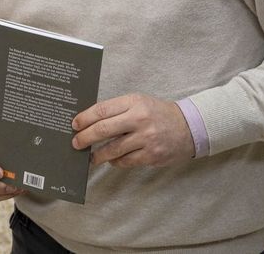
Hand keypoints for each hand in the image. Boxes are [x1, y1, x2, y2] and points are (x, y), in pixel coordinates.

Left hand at [71, 93, 193, 168]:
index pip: (102, 110)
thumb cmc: (157, 114)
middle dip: (85, 138)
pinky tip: (111, 160)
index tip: (74, 125)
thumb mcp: (139, 102)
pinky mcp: (152, 155)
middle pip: (103, 130)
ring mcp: (146, 139)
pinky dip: (115, 162)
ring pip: (113, 150)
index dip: (85, 118)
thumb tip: (89, 122)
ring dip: (97, 155)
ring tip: (90, 157)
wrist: (189, 127)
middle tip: (75, 143)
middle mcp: (139, 119)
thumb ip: (117, 110)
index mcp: (134, 102)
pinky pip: (126, 161)